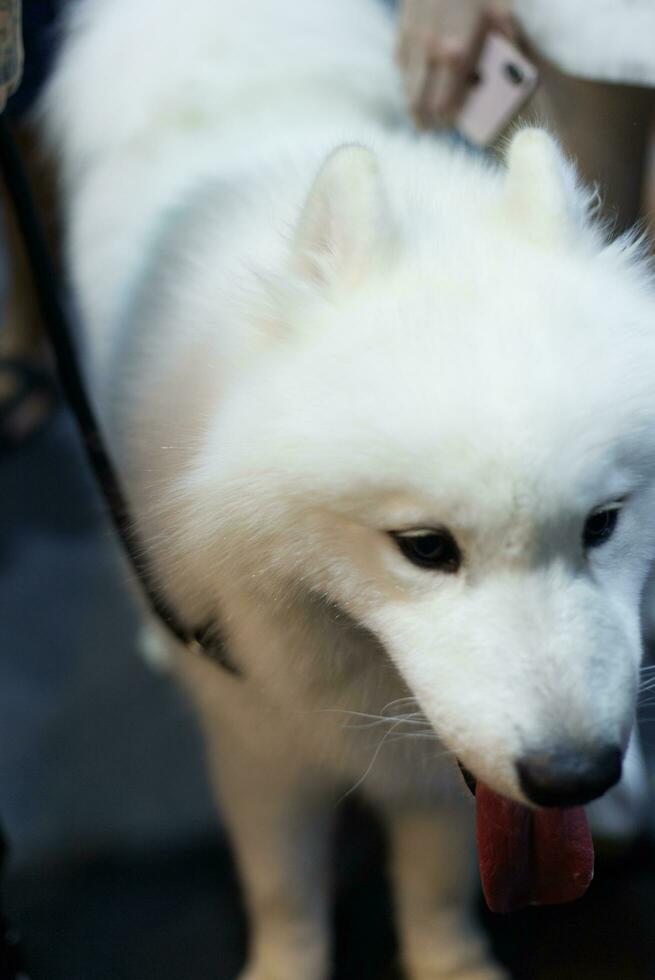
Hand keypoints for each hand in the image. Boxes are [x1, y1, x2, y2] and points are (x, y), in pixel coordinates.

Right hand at [396, 0, 514, 129]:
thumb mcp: (502, 8)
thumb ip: (506, 40)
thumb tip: (510, 68)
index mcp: (458, 53)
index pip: (445, 108)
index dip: (451, 122)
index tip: (458, 123)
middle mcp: (429, 53)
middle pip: (419, 108)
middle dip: (429, 122)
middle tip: (439, 126)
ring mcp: (411, 44)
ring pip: (407, 91)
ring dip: (417, 104)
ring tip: (428, 110)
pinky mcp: (400, 33)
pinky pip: (402, 67)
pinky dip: (411, 78)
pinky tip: (423, 76)